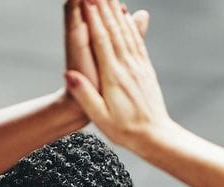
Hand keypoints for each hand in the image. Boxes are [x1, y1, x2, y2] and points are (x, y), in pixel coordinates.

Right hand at [64, 0, 167, 149]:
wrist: (155, 136)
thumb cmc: (124, 130)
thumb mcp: (100, 117)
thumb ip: (84, 95)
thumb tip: (68, 73)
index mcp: (114, 77)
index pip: (102, 41)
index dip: (94, 19)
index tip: (86, 1)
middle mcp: (128, 66)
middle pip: (114, 30)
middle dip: (104, 6)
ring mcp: (138, 65)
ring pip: (126, 31)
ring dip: (116, 10)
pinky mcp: (145, 68)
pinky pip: (136, 41)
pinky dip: (130, 24)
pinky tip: (127, 13)